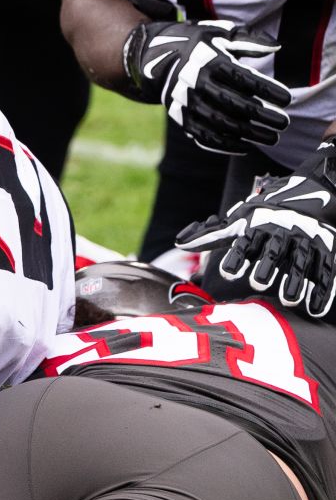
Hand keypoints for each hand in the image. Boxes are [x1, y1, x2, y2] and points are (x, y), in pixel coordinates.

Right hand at [124, 20, 290, 154]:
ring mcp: (187, 104)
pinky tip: (246, 146)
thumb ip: (249, 39)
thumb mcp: (220, 33)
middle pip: (236, 105)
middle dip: (263, 116)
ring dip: (249, 134)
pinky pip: (204, 136)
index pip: (245, 80)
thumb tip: (277, 47)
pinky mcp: (181, 118)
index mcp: (210, 62)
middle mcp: (197, 84)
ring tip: (271, 138)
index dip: (268, 91)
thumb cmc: (197, 43)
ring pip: (222, 124)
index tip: (287, 99)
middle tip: (284, 123)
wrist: (154, 58)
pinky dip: (225, 144)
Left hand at [177, 138, 335, 316]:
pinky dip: (322, 290)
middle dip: (267, 267)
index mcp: (259, 227)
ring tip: (289, 300)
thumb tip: (180, 242)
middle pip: (274, 252)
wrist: (313, 192)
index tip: (228, 273)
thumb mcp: (240, 220)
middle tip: (259, 282)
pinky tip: (315, 307)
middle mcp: (283, 234)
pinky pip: (326, 272)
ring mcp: (306, 243)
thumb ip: (212, 235)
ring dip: (296, 282)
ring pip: (301, 263)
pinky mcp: (327, 251)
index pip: (245, 243)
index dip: (236, 257)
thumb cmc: (266, 213)